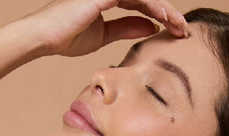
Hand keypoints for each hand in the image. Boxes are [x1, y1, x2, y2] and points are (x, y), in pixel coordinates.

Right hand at [26, 0, 187, 56]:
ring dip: (166, 9)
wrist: (45, 37)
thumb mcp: (104, 35)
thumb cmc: (67, 37)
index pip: (142, 4)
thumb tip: (151, 27)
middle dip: (168, 13)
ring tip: (179, 25)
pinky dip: (153, 5)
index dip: (160, 16)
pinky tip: (165, 17)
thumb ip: (127, 28)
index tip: (175, 32)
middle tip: (183, 29)